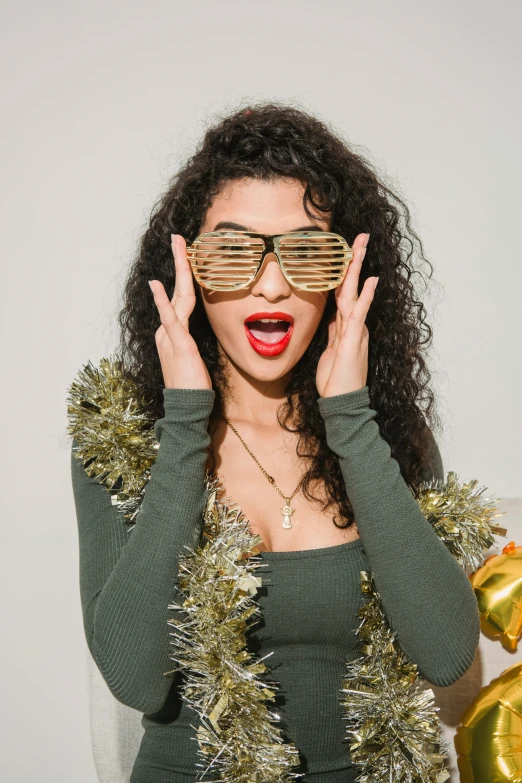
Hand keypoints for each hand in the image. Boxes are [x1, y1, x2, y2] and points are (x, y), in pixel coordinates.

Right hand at [148, 234, 212, 389]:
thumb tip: (197, 336)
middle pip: (177, 289)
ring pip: (177, 296)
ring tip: (177, 246)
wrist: (186, 406)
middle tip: (178, 237)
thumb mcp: (195, 358)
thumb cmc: (193, 386)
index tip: (187, 253)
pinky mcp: (178, 344)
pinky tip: (157, 284)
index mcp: (174, 332)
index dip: (185, 274)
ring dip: (178, 269)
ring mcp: (171, 335)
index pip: (181, 296)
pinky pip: (170, 318)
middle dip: (180, 261)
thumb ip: (193, 343)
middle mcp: (168, 329)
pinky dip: (163, 301)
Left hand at [316, 233, 377, 397]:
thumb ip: (333, 333)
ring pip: (355, 293)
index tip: (346, 250)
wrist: (341, 403)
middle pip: (352, 286)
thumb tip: (332, 318)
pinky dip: (366, 296)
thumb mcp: (330, 352)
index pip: (344, 292)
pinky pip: (359, 313)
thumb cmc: (335, 381)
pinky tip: (371, 280)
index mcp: (346, 326)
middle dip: (355, 260)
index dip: (344, 271)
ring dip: (358, 269)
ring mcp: (355, 330)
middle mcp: (353, 324)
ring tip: (361, 246)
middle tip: (360, 236)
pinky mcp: (354, 339)